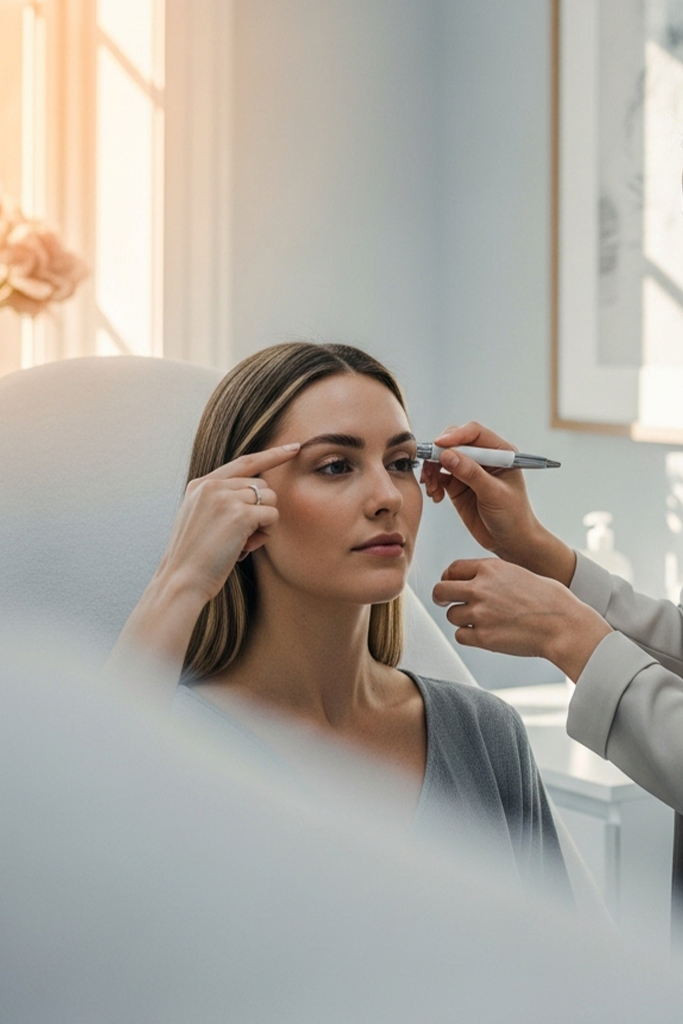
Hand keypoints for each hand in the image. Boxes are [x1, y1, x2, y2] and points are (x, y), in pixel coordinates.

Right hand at [158, 443, 300, 603]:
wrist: (181, 580)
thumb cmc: (195, 558)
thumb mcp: (199, 518)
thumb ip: (220, 500)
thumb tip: (260, 493)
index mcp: (200, 484)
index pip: (244, 462)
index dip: (272, 455)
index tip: (293, 448)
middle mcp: (212, 486)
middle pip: (262, 485)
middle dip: (260, 510)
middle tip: (243, 537)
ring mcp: (225, 498)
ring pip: (269, 499)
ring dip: (265, 523)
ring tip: (242, 543)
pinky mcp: (240, 514)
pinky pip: (272, 515)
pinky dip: (266, 533)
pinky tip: (246, 547)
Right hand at [421, 421, 573, 583]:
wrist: (511, 542)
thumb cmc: (513, 516)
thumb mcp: (494, 494)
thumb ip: (471, 473)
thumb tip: (447, 454)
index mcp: (500, 452)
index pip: (474, 433)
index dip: (455, 435)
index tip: (439, 445)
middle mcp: (483, 458)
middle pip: (454, 442)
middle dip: (438, 453)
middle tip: (429, 469)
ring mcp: (469, 471)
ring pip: (443, 459)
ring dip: (432, 469)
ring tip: (432, 487)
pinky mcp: (458, 485)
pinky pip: (439, 476)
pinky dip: (432, 483)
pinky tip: (435, 495)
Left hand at [432, 558, 611, 679]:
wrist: (564, 625)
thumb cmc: (549, 599)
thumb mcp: (519, 573)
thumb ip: (493, 576)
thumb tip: (472, 582)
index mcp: (490, 568)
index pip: (453, 569)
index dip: (449, 578)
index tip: (451, 585)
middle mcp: (480, 588)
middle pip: (440, 591)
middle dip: (441, 598)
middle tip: (445, 603)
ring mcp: (480, 613)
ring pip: (451, 616)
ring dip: (461, 619)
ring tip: (482, 621)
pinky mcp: (483, 637)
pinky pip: (461, 636)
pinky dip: (469, 636)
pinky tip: (486, 634)